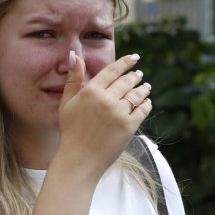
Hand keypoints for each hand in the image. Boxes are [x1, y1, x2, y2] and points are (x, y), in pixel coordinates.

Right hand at [56, 51, 150, 174]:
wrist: (79, 159)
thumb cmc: (71, 131)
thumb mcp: (67, 103)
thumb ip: (73, 79)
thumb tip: (74, 55)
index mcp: (91, 91)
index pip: (112, 70)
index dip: (125, 62)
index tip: (134, 57)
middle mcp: (106, 100)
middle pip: (127, 81)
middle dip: (135, 76)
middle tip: (139, 74)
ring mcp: (119, 113)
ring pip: (137, 94)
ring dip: (143, 89)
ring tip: (146, 87)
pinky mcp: (129, 126)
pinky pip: (143, 110)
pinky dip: (146, 104)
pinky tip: (147, 102)